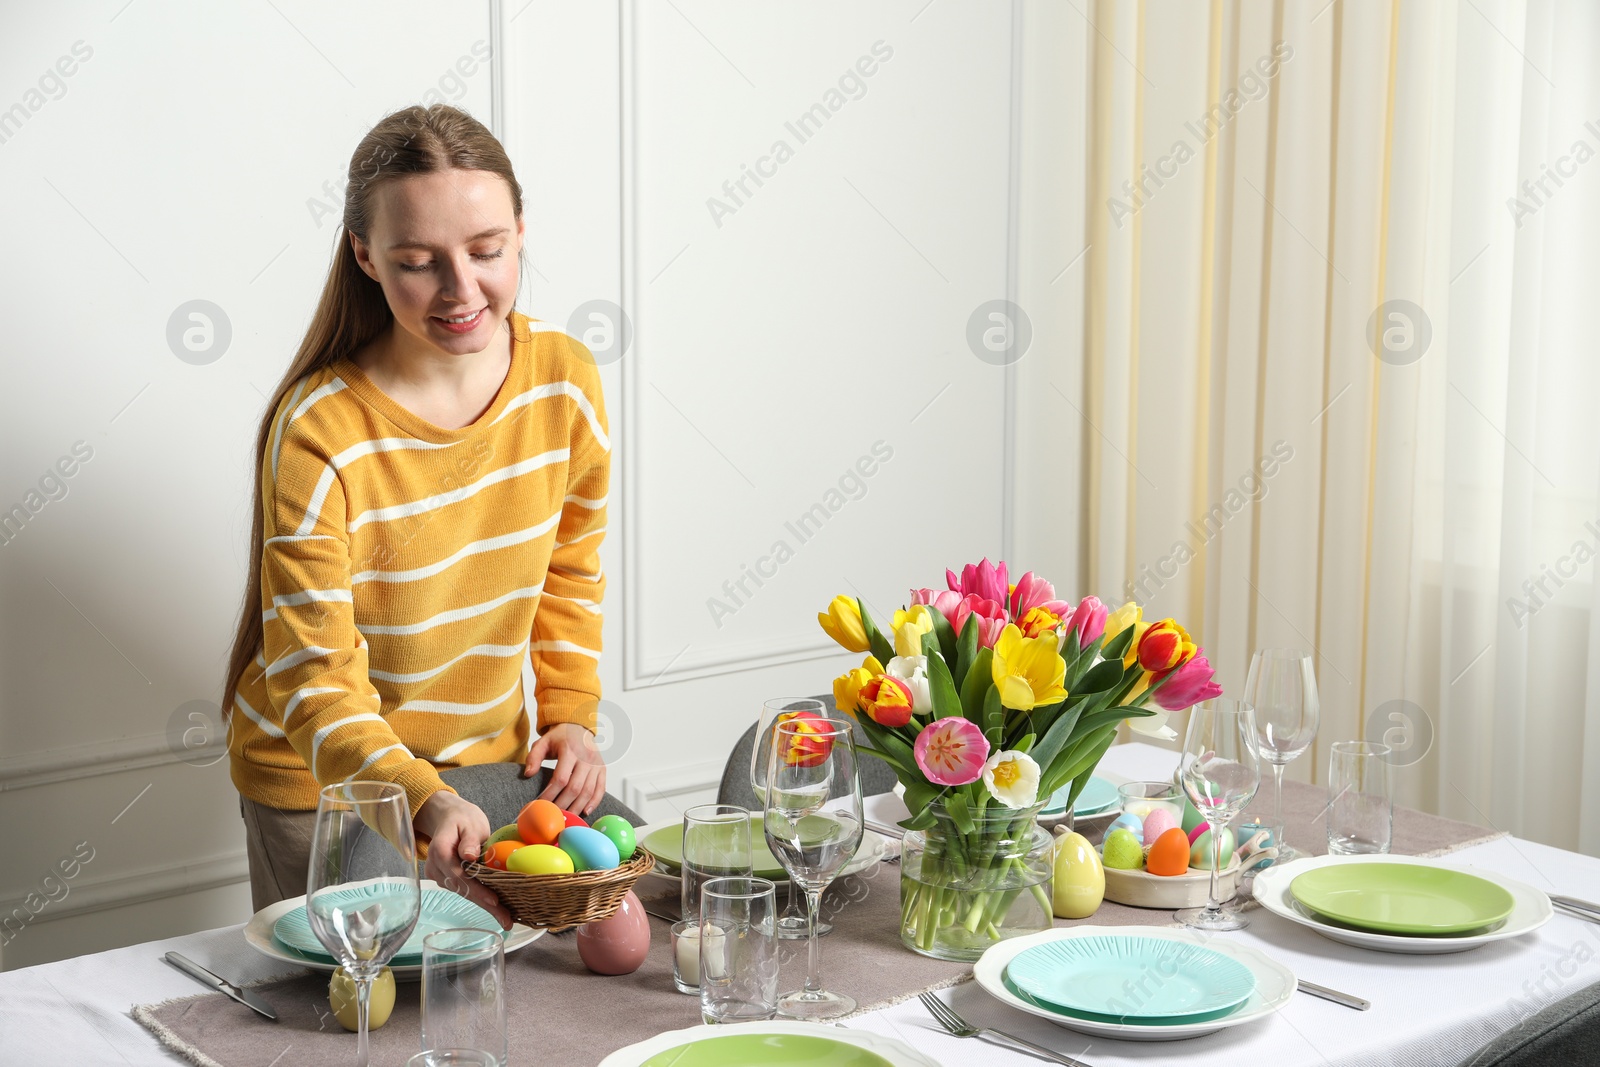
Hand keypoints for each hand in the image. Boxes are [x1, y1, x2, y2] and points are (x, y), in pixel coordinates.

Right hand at [413, 790, 513, 929]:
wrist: (450, 818)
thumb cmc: (463, 819)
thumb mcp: (470, 823)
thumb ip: (469, 839)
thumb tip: (468, 856)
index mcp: (440, 851)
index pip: (459, 875)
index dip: (477, 889)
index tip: (494, 900)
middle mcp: (435, 867)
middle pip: (462, 889)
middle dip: (485, 905)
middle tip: (506, 920)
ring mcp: (439, 875)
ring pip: (464, 893)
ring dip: (485, 906)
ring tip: (506, 919)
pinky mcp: (446, 879)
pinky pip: (464, 890)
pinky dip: (480, 898)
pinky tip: (497, 909)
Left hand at [522, 722, 606, 814]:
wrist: (579, 726)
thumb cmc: (559, 737)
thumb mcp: (542, 742)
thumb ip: (533, 757)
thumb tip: (528, 774)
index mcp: (570, 750)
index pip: (561, 778)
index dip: (551, 794)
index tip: (542, 804)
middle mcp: (586, 757)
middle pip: (575, 787)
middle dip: (563, 804)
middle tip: (553, 815)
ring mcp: (596, 764)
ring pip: (589, 791)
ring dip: (577, 807)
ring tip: (567, 818)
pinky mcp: (603, 768)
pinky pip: (601, 788)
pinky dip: (594, 802)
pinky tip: (585, 811)